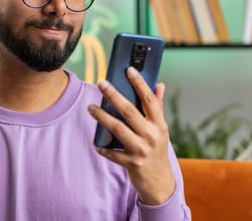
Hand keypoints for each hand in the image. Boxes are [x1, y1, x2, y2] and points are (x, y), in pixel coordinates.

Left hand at [88, 66, 174, 204]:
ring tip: (90, 107)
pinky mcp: (132, 163)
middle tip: (101, 83)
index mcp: (159, 124)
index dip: (139, 83)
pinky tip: (94, 141)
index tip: (129, 69)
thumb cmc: (157, 149)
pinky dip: (102, 147)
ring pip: (118, 129)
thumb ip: (158, 107)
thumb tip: (159, 84)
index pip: (149, 99)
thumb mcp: (161, 129)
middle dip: (114, 95)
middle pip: (130, 111)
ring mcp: (142, 150)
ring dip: (102, 117)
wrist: (160, 182)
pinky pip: (112, 153)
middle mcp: (152, 135)